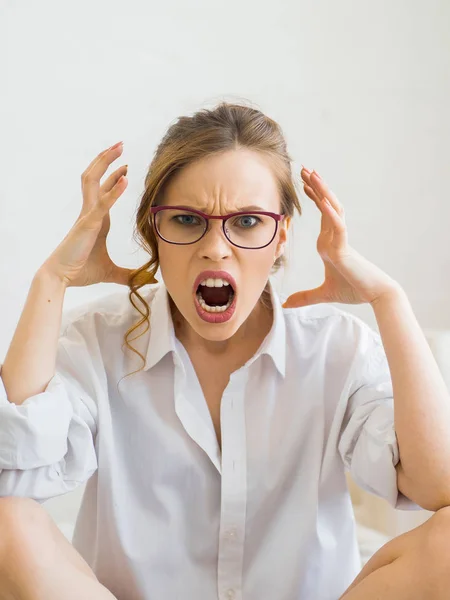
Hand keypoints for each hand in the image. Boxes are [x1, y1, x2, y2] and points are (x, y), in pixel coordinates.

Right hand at [41, 142, 133, 287]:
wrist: (61, 277)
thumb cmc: (81, 271)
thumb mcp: (112, 272)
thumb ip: (130, 275)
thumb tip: (150, 280)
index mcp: (96, 219)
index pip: (103, 190)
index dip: (113, 176)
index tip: (126, 167)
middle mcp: (90, 212)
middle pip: (95, 177)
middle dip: (107, 159)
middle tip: (120, 144)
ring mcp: (88, 216)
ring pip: (93, 181)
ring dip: (105, 163)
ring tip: (118, 148)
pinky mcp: (88, 224)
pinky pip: (102, 204)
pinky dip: (114, 191)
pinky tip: (125, 179)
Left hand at [282, 167, 400, 307]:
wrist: (373, 295)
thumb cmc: (353, 290)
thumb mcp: (323, 294)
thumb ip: (305, 297)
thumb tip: (287, 304)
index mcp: (329, 242)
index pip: (321, 214)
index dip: (313, 198)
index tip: (303, 184)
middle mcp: (334, 237)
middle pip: (325, 205)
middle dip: (314, 187)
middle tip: (303, 169)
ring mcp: (340, 240)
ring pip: (332, 210)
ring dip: (322, 191)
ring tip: (312, 174)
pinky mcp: (344, 248)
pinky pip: (337, 226)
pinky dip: (330, 213)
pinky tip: (322, 200)